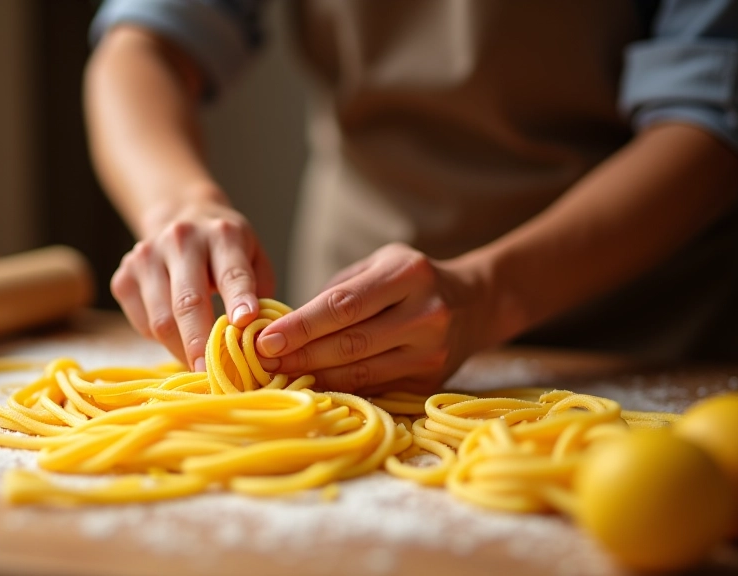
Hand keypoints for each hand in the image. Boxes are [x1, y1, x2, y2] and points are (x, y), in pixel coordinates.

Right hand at [111, 201, 274, 370]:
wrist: (181, 218)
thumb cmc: (227, 250)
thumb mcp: (254, 259)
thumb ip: (261, 294)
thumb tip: (262, 340)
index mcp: (222, 234)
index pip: (231, 273)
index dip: (239, 299)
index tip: (245, 324)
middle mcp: (181, 240)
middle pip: (188, 302)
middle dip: (201, 343)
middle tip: (214, 375)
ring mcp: (146, 257)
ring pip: (161, 319)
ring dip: (181, 350)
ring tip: (200, 367)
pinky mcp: (124, 277)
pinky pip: (142, 324)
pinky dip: (161, 341)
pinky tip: (178, 341)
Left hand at [256, 243, 486, 395]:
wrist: (476, 302)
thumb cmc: (411, 279)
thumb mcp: (380, 265)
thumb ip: (338, 291)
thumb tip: (284, 324)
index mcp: (408, 275)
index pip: (344, 305)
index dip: (301, 326)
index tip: (265, 338)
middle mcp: (425, 314)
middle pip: (350, 343)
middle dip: (300, 355)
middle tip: (261, 361)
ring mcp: (431, 352)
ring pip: (360, 373)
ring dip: (314, 377)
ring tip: (280, 374)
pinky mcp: (430, 380)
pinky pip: (374, 387)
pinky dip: (340, 388)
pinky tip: (313, 385)